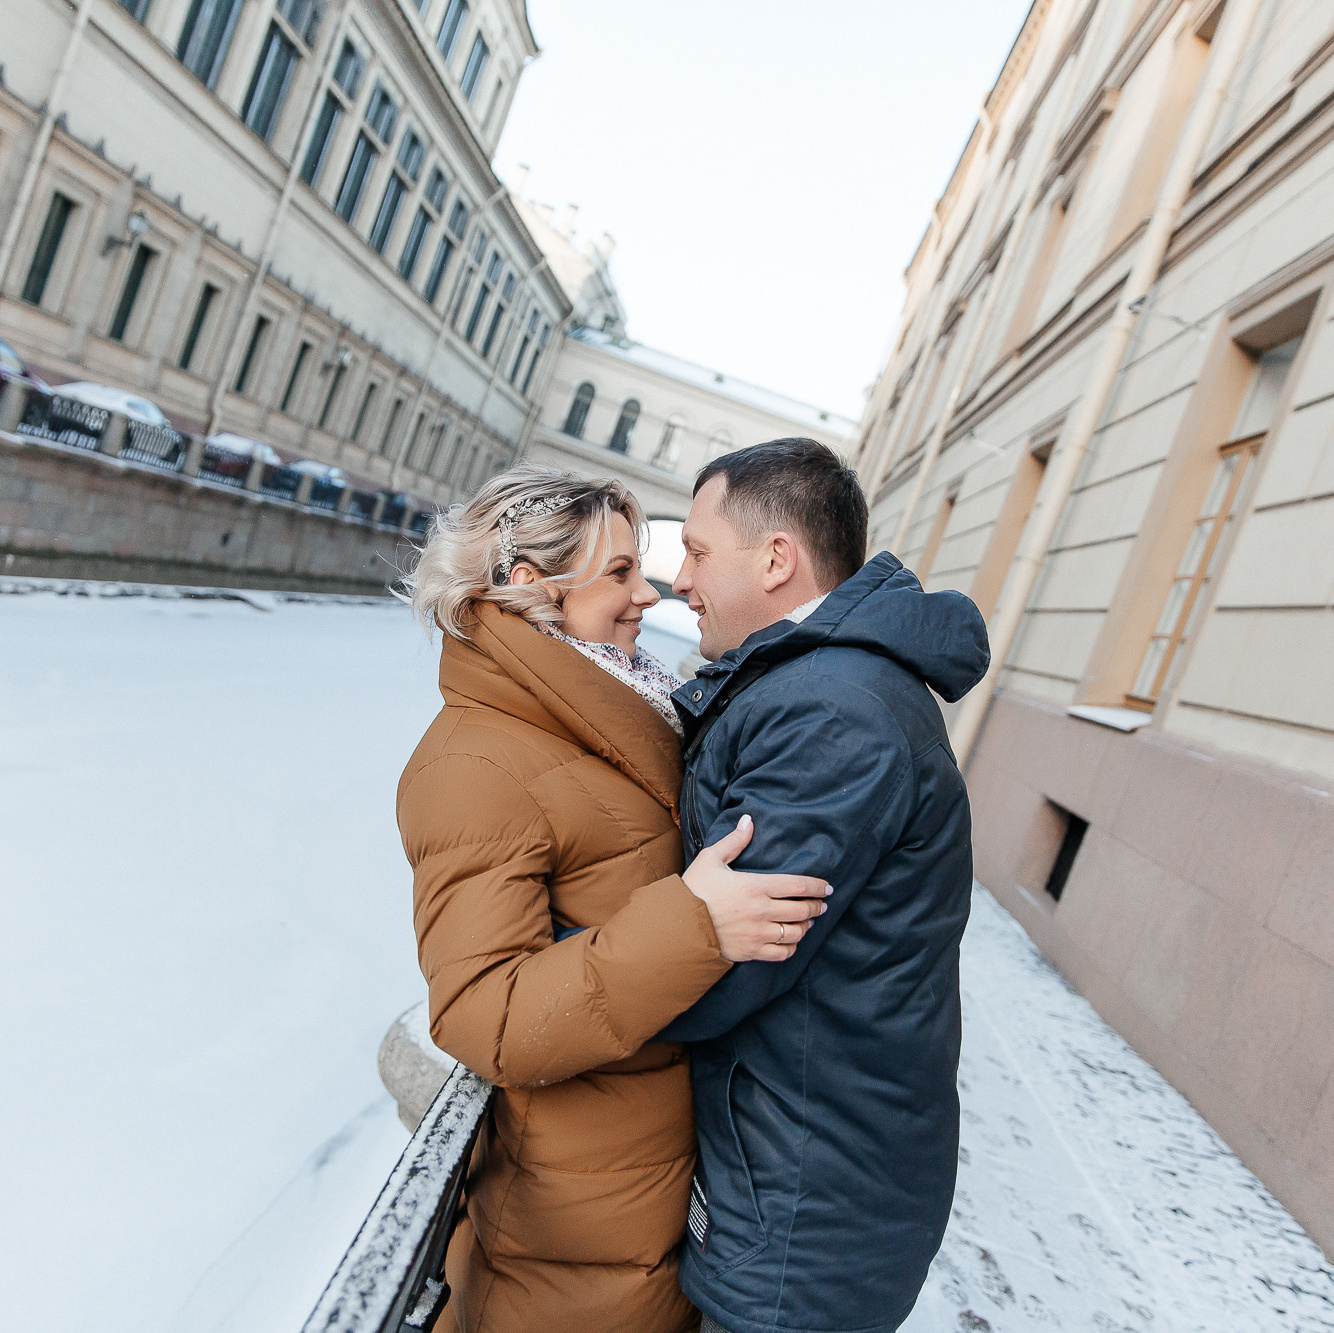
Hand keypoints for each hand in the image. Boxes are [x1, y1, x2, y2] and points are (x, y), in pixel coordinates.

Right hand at [682, 814, 831, 962]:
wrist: (677, 926)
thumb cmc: (693, 889)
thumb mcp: (711, 859)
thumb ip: (734, 841)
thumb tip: (749, 820)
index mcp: (755, 886)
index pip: (798, 886)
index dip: (818, 887)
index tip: (828, 888)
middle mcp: (762, 911)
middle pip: (802, 910)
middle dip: (816, 907)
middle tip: (822, 905)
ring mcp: (758, 933)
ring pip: (795, 933)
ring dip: (806, 927)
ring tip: (808, 923)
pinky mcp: (751, 951)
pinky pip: (781, 953)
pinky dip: (791, 947)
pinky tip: (792, 942)